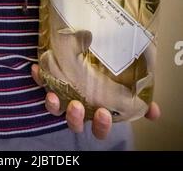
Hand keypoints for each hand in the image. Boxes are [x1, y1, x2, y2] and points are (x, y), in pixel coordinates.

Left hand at [31, 64, 160, 139]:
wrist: (86, 65)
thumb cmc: (107, 84)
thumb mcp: (125, 93)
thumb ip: (138, 103)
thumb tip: (154, 111)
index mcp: (97, 112)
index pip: (100, 127)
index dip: (101, 125)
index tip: (104, 113)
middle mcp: (79, 109)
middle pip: (74, 121)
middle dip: (75, 117)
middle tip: (77, 106)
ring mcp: (64, 98)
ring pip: (56, 109)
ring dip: (54, 104)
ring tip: (54, 96)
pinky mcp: (51, 84)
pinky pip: (42, 84)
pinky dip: (39, 78)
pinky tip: (37, 70)